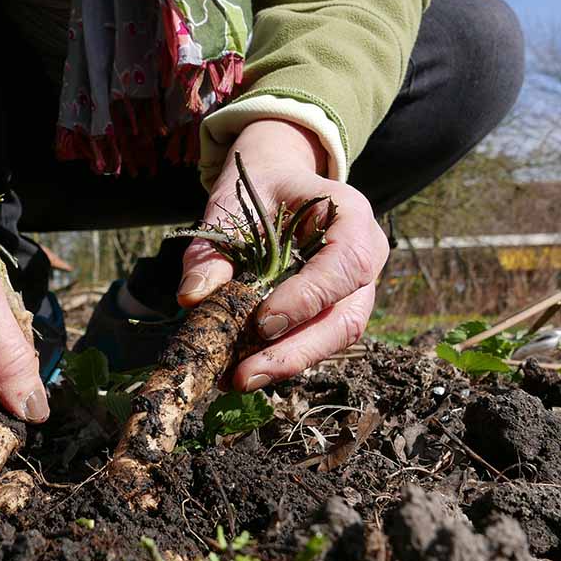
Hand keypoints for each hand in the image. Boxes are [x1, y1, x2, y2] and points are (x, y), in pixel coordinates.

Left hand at [178, 119, 387, 389]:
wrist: (279, 181)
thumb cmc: (258, 189)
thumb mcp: (229, 205)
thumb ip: (212, 250)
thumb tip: (192, 298)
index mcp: (350, 214)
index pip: (345, 263)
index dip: (307, 298)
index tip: (262, 323)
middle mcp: (367, 253)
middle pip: (346, 316)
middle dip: (295, 351)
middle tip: (244, 375)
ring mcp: (358, 287)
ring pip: (336, 337)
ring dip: (287, 363)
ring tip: (237, 379)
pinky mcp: (339, 309)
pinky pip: (319, 340)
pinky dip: (282, 358)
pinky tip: (244, 370)